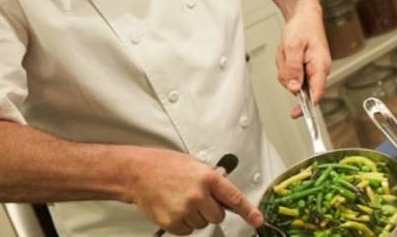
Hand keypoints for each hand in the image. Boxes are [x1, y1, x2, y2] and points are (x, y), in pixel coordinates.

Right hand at [129, 149, 262, 234]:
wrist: (138, 173)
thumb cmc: (165, 166)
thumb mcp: (195, 166)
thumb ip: (213, 182)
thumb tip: (226, 198)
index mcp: (207, 177)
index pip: (234, 198)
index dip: (248, 211)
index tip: (258, 220)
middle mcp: (198, 195)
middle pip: (218, 216)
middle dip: (211, 210)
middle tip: (197, 198)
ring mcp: (185, 210)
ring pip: (203, 224)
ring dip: (195, 216)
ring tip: (181, 200)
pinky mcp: (173, 222)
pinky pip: (188, 231)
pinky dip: (183, 223)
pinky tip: (174, 208)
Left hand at [276, 0, 331, 117]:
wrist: (304, 14)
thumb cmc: (303, 26)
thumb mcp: (293, 46)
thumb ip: (293, 68)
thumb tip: (293, 89)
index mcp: (321, 66)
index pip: (317, 93)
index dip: (307, 105)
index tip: (297, 114)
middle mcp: (318, 70)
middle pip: (299, 87)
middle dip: (287, 74)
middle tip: (287, 55)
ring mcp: (310, 69)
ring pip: (291, 80)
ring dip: (284, 65)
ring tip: (288, 49)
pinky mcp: (304, 67)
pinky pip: (289, 73)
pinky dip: (284, 62)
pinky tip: (288, 51)